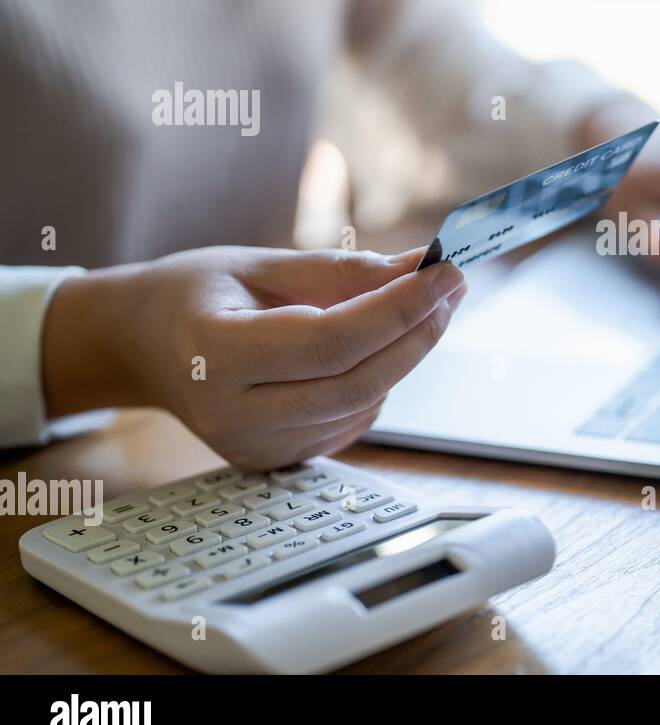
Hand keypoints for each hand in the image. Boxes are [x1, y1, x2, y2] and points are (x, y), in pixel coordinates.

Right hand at [41, 247, 465, 468]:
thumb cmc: (197, 294)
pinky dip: (379, 380)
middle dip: (418, 332)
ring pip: (364, 404)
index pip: (332, 341)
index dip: (400, 308)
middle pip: (357, 382)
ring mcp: (254, 447)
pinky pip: (352, 421)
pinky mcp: (276, 461)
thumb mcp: (259, 263)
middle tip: (452, 287)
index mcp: (214, 356)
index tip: (446, 272)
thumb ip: (342, 270)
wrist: (143, 346)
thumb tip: (420, 267)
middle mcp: (232, 415)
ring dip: (406, 354)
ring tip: (422, 305)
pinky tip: (378, 345)